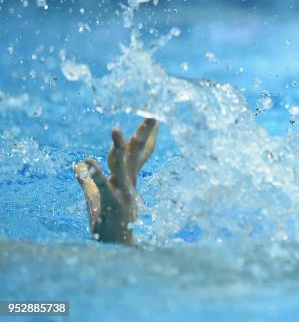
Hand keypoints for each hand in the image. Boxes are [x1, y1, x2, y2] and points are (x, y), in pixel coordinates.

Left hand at [74, 118, 158, 243]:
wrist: (115, 248)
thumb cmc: (107, 223)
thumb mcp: (97, 198)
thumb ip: (89, 180)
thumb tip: (78, 164)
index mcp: (129, 180)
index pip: (139, 154)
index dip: (146, 136)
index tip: (154, 119)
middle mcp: (130, 184)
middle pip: (137, 155)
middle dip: (145, 134)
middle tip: (152, 116)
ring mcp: (124, 194)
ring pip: (123, 166)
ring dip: (120, 147)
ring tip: (116, 129)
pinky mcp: (113, 205)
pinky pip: (104, 186)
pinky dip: (95, 174)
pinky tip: (87, 161)